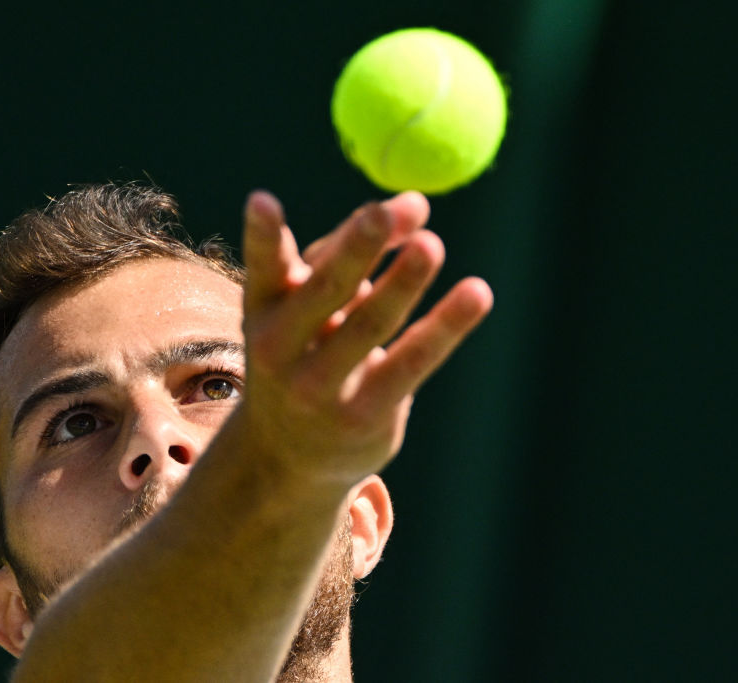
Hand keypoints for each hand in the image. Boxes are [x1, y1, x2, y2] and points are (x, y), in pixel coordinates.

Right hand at [240, 190, 492, 487]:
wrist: (288, 456)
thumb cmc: (306, 352)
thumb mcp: (313, 304)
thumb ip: (355, 249)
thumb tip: (417, 203)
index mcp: (262, 308)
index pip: (263, 266)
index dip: (261, 234)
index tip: (263, 198)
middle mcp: (279, 349)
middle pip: (324, 291)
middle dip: (354, 250)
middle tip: (380, 212)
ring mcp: (318, 388)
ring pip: (370, 326)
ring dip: (402, 283)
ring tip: (431, 246)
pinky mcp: (364, 416)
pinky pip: (412, 363)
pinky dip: (445, 326)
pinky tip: (476, 295)